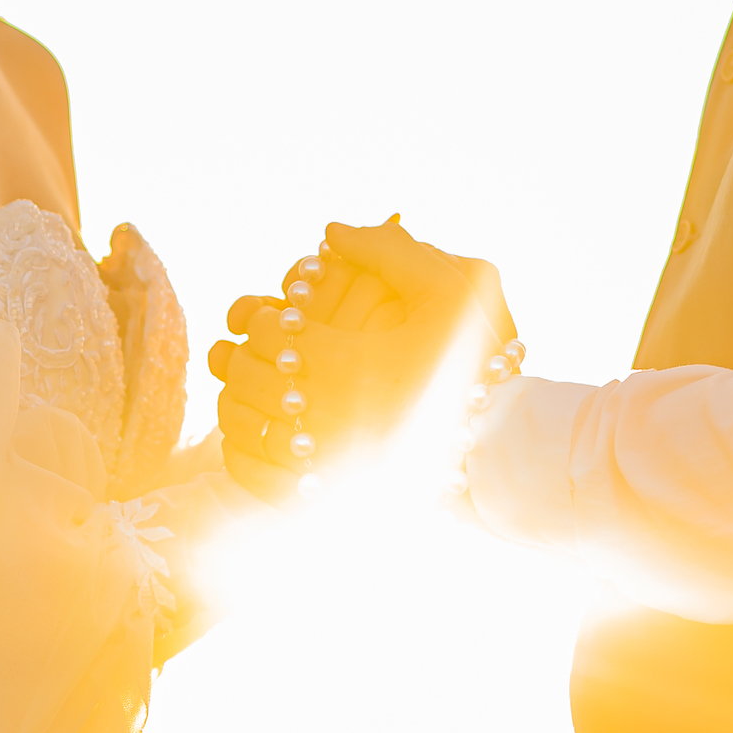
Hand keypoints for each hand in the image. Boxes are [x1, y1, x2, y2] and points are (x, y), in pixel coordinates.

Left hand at [209, 221, 515, 503]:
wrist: (496, 452)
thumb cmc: (477, 368)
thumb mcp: (451, 290)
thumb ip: (390, 250)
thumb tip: (330, 232)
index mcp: (344, 362)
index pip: (264, 328)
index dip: (263, 318)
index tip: (283, 320)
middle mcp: (321, 416)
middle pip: (245, 375)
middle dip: (246, 357)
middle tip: (264, 353)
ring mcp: (315, 462)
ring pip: (240, 425)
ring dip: (237, 400)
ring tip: (256, 391)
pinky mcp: (316, 501)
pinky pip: (252, 476)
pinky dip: (240, 452)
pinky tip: (254, 436)